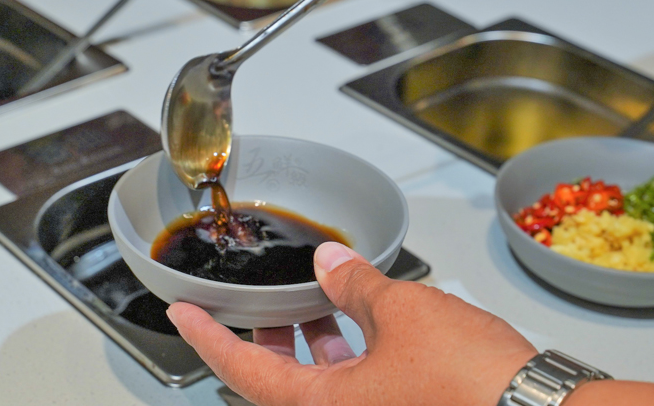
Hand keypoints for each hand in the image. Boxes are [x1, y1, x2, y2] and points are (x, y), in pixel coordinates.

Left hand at [167, 242, 536, 405]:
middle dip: (267, 337)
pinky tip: (368, 321)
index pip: (243, 373)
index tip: (181, 315)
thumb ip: (357, 287)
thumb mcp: (403, 314)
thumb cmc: (472, 383)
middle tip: (257, 305)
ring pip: (323, 387)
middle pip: (281, 383)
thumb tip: (331, 266)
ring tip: (315, 302)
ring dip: (312, 344)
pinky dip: (352, 354)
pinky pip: (359, 388)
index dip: (207, 338)